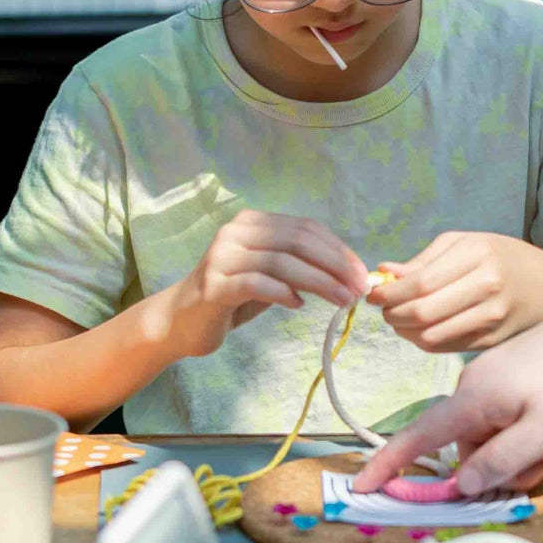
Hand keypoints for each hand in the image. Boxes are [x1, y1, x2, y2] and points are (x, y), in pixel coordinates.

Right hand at [168, 210, 367, 358]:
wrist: (181, 320)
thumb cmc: (233, 296)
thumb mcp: (270, 275)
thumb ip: (299, 266)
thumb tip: (348, 273)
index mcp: (252, 222)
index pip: (305, 228)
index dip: (337, 249)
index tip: (360, 272)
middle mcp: (235, 232)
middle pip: (297, 241)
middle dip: (334, 265)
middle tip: (358, 288)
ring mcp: (221, 257)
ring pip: (281, 262)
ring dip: (319, 282)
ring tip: (341, 301)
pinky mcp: (213, 285)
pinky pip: (256, 284)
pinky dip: (283, 293)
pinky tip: (299, 305)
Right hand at [353, 283, 542, 494]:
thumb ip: (501, 461)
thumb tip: (462, 484)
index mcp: (475, 397)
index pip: (421, 436)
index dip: (389, 464)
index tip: (361, 487)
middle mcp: (474, 385)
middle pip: (466, 448)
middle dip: (499, 468)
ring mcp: (492, 378)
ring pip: (489, 437)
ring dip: (518, 452)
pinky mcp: (510, 375)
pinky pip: (503, 419)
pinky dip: (524, 433)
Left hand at [369, 232, 542, 352]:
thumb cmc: (504, 258)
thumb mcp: (467, 243)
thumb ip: (424, 259)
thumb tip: (384, 273)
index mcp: (479, 255)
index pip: (421, 282)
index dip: (390, 292)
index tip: (373, 293)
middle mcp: (487, 287)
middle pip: (422, 312)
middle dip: (392, 314)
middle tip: (383, 309)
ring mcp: (490, 319)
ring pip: (430, 336)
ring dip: (404, 331)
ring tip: (398, 319)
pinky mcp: (490, 343)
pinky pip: (444, 348)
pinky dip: (423, 341)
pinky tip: (419, 330)